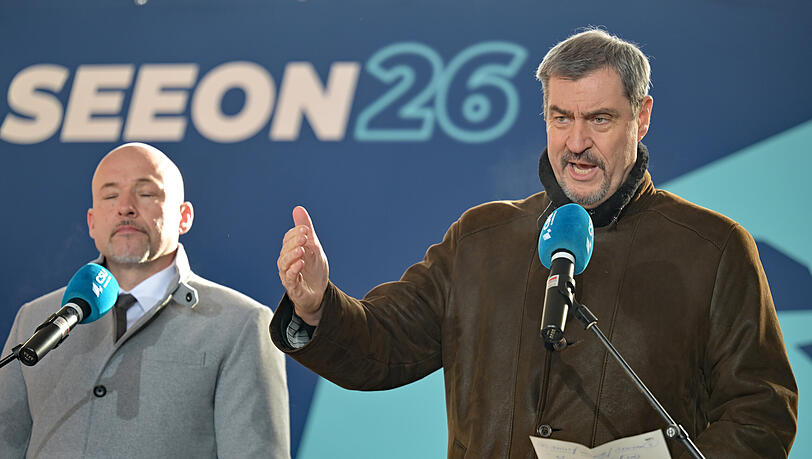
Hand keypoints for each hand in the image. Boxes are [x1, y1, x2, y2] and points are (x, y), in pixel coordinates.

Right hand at [277, 206, 328, 324]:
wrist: (319, 293)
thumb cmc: (314, 269)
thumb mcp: (314, 246)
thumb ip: (306, 229)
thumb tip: (298, 208)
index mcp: (291, 251)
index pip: (288, 239)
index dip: (296, 233)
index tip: (306, 229)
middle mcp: (286, 262)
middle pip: (285, 249)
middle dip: (294, 242)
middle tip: (305, 237)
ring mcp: (288, 275)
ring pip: (284, 263)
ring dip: (292, 255)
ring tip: (301, 250)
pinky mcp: (293, 287)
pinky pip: (290, 278)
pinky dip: (294, 270)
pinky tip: (301, 263)